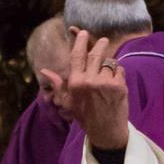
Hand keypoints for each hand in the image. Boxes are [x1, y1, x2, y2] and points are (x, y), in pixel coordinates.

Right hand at [53, 28, 129, 149]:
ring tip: (108, 72)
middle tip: (104, 40)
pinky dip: (119, 73)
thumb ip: (58, 84)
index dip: (80, 41)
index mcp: (75, 83)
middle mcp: (89, 81)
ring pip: (110, 62)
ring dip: (110, 64)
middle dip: (100, 44)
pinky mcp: (119, 86)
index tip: (83, 32)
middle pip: (96, 54)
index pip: (77, 56)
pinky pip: (120, 70)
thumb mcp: (67, 102)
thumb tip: (44, 70)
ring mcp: (105, 83)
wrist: (106, 132)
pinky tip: (115, 83)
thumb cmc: (85, 116)